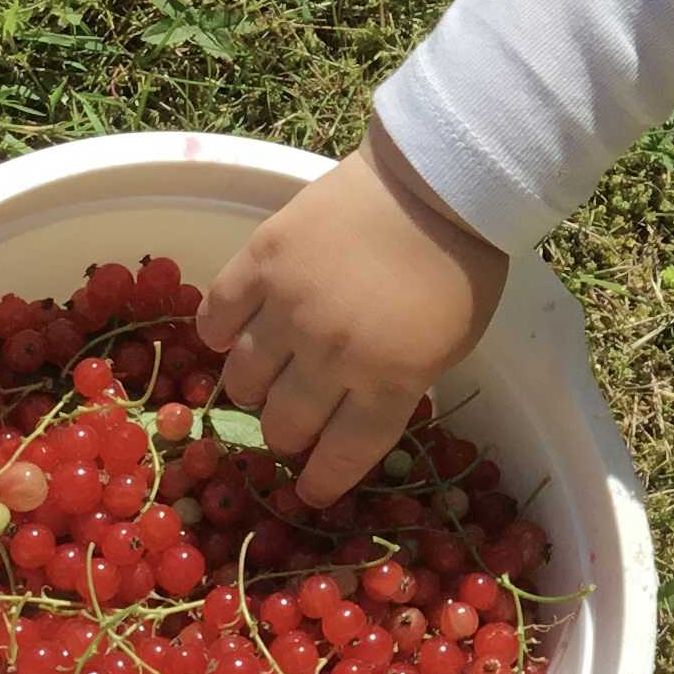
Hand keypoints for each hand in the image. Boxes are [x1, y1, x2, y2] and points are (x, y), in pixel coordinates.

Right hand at [197, 120, 507, 505]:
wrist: (436, 182)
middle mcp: (333, 353)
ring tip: (264, 375)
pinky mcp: (260, 260)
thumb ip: (400, 387)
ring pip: (243, 378)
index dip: (320, 483)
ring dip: (253, 389)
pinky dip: (218, 333)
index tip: (309, 490)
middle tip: (290, 423)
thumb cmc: (457, 267)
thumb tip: (353, 421)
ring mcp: (290, 305)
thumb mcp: (448, 346)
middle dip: (286, 436)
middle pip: (285, 424)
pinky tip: (231, 334)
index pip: (340, 457)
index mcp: (390, 380)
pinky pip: (217, 316)